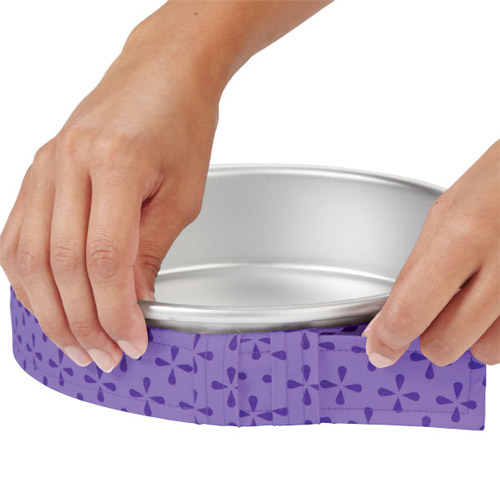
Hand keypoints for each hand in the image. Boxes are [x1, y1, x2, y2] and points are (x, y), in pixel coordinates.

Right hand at [0, 21, 218, 371]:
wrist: (161, 77)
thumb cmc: (180, 124)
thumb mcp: (183, 193)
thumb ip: (153, 248)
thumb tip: (135, 300)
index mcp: (114, 164)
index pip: (105, 260)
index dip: (116, 312)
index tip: (131, 341)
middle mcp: (68, 163)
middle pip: (61, 265)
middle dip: (83, 323)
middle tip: (104, 355)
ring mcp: (45, 166)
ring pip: (28, 256)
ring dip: (49, 311)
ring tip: (74, 344)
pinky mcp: (37, 172)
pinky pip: (17, 234)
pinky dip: (27, 279)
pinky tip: (45, 304)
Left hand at [363, 140, 499, 366]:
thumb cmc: (496, 185)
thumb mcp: (444, 216)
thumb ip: (416, 272)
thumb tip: (387, 320)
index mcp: (462, 237)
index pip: (410, 312)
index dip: (388, 339)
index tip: (380, 349)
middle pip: (444, 344)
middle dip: (429, 336)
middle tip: (430, 314)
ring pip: (484, 352)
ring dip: (469, 336)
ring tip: (471, 300)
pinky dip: (496, 331)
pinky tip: (493, 303)